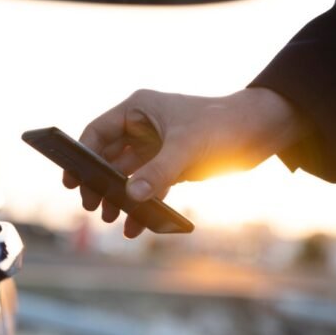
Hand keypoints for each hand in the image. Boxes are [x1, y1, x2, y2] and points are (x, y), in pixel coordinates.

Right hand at [63, 88, 306, 237]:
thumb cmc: (224, 124)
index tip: (71, 180)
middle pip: (108, 157)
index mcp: (138, 109)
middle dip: (100, 182)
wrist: (264, 130)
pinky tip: (136, 225)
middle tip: (92, 206)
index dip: (81, 155)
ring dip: (119, 197)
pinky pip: (149, 187)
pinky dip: (142, 204)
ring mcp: (157, 147)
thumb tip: (131, 197)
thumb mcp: (188, 148)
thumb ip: (158, 172)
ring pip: (128, 176)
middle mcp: (143, 126)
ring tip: (111, 219)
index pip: (97, 132)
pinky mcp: (173, 165)